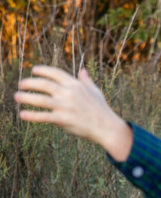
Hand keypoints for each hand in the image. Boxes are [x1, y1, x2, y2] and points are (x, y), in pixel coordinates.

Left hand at [14, 66, 133, 161]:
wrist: (107, 127)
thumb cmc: (102, 109)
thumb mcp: (95, 91)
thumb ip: (86, 80)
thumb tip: (83, 70)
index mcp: (75, 84)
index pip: (55, 73)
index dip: (43, 70)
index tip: (34, 70)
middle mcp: (68, 93)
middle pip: (44, 84)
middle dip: (30, 83)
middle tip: (20, 84)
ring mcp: (65, 106)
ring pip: (41, 100)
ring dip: (26, 98)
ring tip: (16, 96)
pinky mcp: (63, 120)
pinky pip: (44, 117)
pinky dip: (32, 116)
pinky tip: (22, 115)